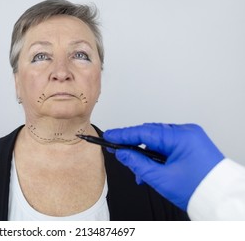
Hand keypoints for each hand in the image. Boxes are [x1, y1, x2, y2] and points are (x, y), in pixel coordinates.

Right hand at [103, 123, 223, 210]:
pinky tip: (152, 169)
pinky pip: (167, 145)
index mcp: (181, 137)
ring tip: (140, 172)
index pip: (144, 132)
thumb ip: (137, 163)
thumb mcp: (161, 178)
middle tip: (117, 151)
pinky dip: (157, 156)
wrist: (221, 200)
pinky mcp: (191, 145)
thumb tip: (122, 153)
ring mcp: (190, 138)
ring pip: (158, 141)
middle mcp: (187, 133)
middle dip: (134, 145)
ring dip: (146, 154)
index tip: (109, 136)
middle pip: (151, 134)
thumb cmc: (199, 189)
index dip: (123, 134)